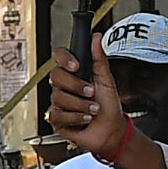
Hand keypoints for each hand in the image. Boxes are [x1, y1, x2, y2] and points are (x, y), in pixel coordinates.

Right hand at [43, 46, 133, 162]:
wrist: (112, 131)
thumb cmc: (109, 106)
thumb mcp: (107, 80)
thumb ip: (99, 59)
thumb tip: (96, 37)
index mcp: (75, 73)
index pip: (59, 57)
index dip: (64, 59)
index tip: (76, 66)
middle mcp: (64, 86)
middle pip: (55, 76)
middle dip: (76, 86)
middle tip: (91, 92)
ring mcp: (59, 103)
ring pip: (58, 97)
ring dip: (80, 105)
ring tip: (93, 109)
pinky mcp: (57, 119)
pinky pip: (57, 115)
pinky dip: (75, 118)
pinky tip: (85, 119)